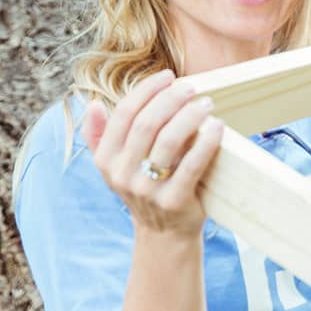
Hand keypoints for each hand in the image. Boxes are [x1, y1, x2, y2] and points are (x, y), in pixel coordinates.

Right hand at [82, 70, 223, 237]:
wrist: (164, 233)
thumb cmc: (144, 186)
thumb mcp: (116, 165)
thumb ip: (100, 136)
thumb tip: (92, 105)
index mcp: (106, 159)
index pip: (124, 114)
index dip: (147, 90)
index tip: (168, 76)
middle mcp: (121, 174)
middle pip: (147, 124)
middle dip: (171, 99)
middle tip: (191, 88)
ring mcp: (147, 190)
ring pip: (169, 141)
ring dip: (190, 116)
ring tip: (207, 104)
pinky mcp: (174, 201)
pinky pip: (192, 165)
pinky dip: (206, 142)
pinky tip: (218, 126)